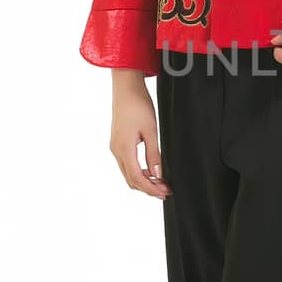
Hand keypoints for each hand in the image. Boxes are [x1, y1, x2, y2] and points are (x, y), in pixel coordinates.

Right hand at [109, 70, 170, 196]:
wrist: (126, 88)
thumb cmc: (138, 105)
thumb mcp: (151, 131)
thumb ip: (154, 154)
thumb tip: (158, 174)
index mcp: (124, 149)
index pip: (137, 178)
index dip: (151, 189)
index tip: (164, 192)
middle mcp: (116, 151)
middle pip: (131, 179)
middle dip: (148, 188)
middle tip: (166, 190)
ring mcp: (115, 147)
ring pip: (128, 173)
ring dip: (144, 181)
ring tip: (161, 182)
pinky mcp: (117, 143)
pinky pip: (127, 164)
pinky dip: (139, 171)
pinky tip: (151, 170)